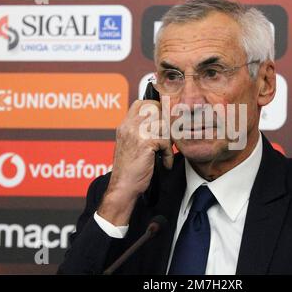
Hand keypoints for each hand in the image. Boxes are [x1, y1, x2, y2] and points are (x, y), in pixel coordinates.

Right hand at [97, 100, 173, 225]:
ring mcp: (135, 133)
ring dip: (168, 140)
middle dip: (166, 125)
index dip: (157, 110)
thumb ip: (141, 132)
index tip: (163, 125)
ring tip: (165, 153)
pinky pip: (165, 141)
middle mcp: (128, 126)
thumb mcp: (131, 145)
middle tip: (167, 141)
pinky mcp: (145, 143)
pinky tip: (165, 163)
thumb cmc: (130, 170)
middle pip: (156, 111)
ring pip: (163, 125)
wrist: (123, 187)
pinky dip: (168, 154)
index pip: (142, 104)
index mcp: (125, 125)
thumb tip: (163, 123)